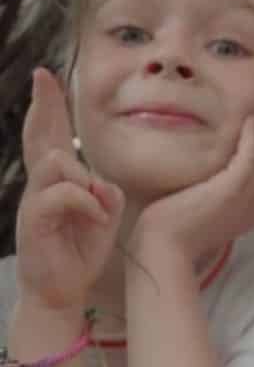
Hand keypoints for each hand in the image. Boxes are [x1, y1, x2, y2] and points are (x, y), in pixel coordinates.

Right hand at [15, 69, 123, 308]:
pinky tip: (97, 219)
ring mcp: (34, 201)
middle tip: (43, 77)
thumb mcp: (104, 216)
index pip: (52, 136)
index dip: (49, 107)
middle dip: (44, 105)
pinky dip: (86, 203)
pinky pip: (63, 193)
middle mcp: (41, 185)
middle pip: (40, 137)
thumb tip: (100, 180)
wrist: (61, 289)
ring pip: (57, 162)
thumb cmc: (80, 251)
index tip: (47, 77)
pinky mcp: (33, 219)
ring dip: (85, 179)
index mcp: (57, 181)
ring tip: (97, 207)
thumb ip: (106, 191)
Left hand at [131, 112, 253, 262]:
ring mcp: (246, 198)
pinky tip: (249, 121)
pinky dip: (253, 137)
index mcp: (251, 212)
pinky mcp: (231, 189)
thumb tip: (213, 180)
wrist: (163, 248)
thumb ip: (215, 197)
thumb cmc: (174, 233)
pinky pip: (251, 157)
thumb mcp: (204, 213)